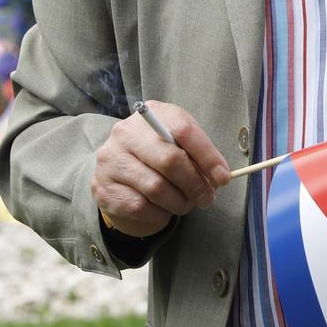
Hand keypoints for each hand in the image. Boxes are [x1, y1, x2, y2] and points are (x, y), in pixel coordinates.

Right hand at [90, 101, 231, 238]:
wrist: (118, 166)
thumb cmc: (157, 152)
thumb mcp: (177, 142)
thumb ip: (197, 155)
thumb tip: (219, 178)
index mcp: (152, 113)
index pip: (184, 129)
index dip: (208, 156)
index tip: (223, 178)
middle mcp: (127, 132)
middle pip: (170, 160)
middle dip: (195, 185)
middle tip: (207, 198)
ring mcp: (112, 159)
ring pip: (156, 188)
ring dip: (179, 202)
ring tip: (185, 204)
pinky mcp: (103, 187)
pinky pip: (140, 206)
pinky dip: (160, 213)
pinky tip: (163, 209)